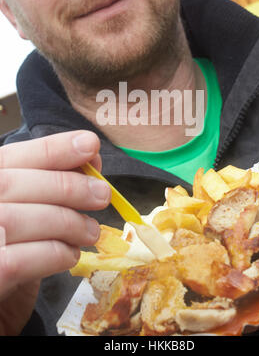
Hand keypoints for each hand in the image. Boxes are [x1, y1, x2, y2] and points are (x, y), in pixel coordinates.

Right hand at [0, 130, 110, 335]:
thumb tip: (91, 158)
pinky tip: (70, 255)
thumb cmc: (16, 250)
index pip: (11, 157)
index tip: (90, 144)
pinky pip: (19, 260)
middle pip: (13, 184)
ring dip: (66, 223)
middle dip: (66, 186)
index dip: (52, 148)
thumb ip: (53, 183)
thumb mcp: (33, 212)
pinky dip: (54, 254)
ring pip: (17, 220)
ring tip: (91, 231)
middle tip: (102, 195)